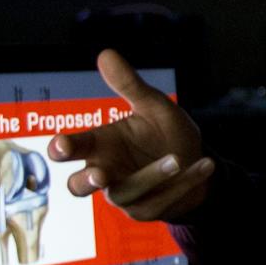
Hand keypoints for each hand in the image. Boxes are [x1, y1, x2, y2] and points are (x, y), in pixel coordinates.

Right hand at [45, 49, 212, 220]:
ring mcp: (124, 195)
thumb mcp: (153, 106)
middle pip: (77, 186)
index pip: (70, 149)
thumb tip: (106, 54)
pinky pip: (159, 202)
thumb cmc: (165, 133)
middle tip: (100, 174)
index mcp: (99, 145)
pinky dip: (183, 183)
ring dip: (150, 176)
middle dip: (85, 181)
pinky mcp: (146, 210)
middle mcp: (105, 172)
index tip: (62, 147)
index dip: (62, 149)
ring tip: (176, 159)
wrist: (196, 160)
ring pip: (124, 193)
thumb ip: (129, 85)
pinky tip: (203, 165)